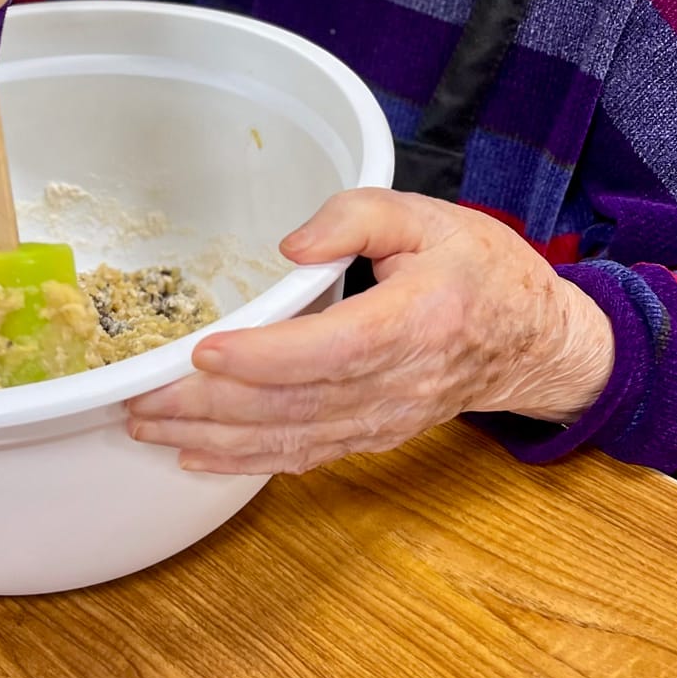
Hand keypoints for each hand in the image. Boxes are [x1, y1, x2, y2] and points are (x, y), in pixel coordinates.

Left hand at [125, 190, 614, 474]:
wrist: (537, 342)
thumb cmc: (483, 271)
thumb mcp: (429, 216)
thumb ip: (358, 216)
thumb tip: (291, 249)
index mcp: (417, 321)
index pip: (332, 349)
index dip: (265, 358)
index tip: (205, 351)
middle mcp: (400, 384)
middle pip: (295, 404)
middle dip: (209, 405)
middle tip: (139, 395)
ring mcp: (387, 419)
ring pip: (291, 438)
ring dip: (213, 438)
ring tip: (146, 424)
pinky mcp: (376, 437)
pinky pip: (305, 455)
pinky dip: (246, 461)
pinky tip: (195, 456)